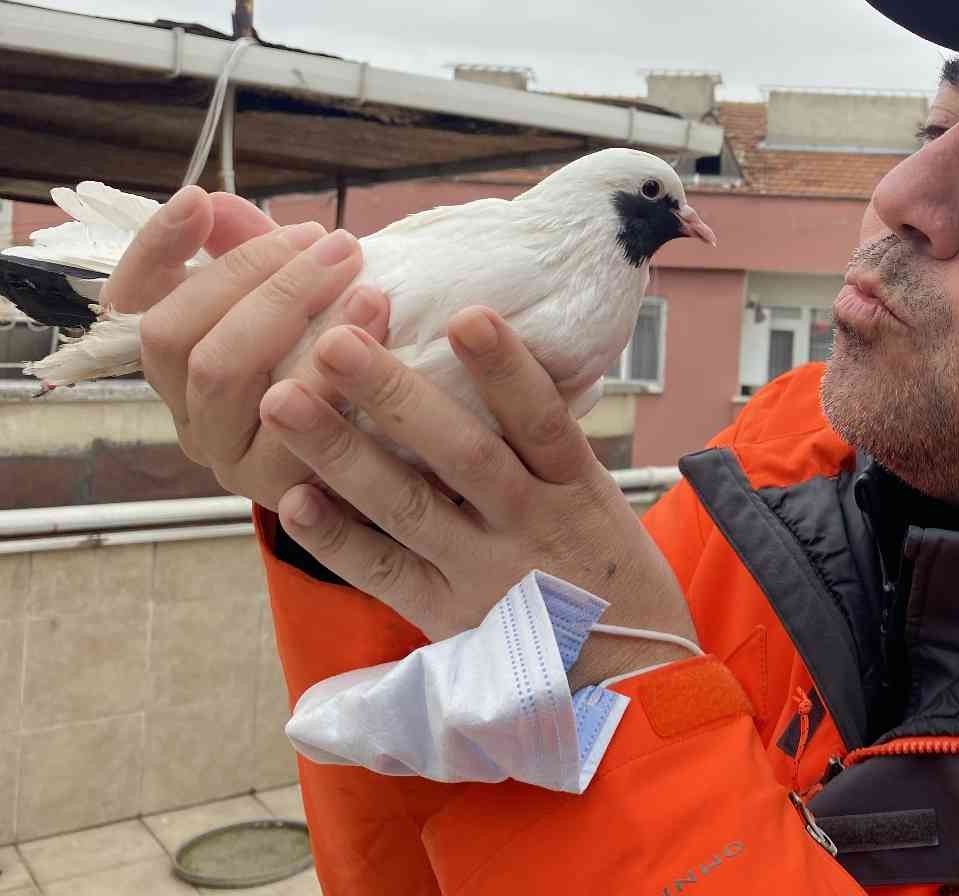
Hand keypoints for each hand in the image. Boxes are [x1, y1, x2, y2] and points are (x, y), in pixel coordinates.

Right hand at [103, 186, 389, 508]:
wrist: (402, 458)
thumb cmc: (342, 363)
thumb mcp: (302, 302)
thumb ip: (254, 252)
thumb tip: (209, 203)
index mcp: (178, 361)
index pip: (131, 301)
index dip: (153, 248)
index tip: (197, 201)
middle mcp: (186, 409)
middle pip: (174, 334)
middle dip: (252, 273)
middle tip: (333, 244)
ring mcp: (222, 454)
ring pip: (220, 374)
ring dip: (287, 315)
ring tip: (362, 284)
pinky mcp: (271, 490)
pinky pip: (285, 434)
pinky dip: (327, 383)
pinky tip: (371, 347)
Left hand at [260, 307, 696, 688]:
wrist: (632, 687)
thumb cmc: (615, 580)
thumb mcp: (603, 504)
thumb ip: (550, 449)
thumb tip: (501, 365)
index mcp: (577, 492)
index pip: (544, 419)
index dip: (506, 369)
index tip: (466, 314)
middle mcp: (531, 527)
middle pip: (461, 454)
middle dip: (395, 395)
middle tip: (336, 340)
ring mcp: (485, 574)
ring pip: (408, 506)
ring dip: (341, 452)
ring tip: (284, 400)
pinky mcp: (449, 618)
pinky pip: (385, 574)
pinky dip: (337, 539)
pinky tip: (291, 500)